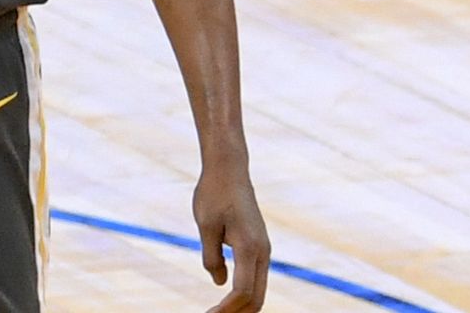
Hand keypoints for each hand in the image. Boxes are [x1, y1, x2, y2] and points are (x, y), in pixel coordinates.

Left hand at [193, 164, 269, 311]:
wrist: (229, 169)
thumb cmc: (214, 194)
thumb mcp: (206, 226)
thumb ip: (212, 258)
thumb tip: (220, 284)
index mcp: (249, 247)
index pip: (241, 292)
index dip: (225, 311)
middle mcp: (262, 251)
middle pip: (256, 298)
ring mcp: (263, 249)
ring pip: (258, 290)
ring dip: (240, 308)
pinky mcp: (259, 246)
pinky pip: (256, 279)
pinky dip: (244, 295)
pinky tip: (226, 300)